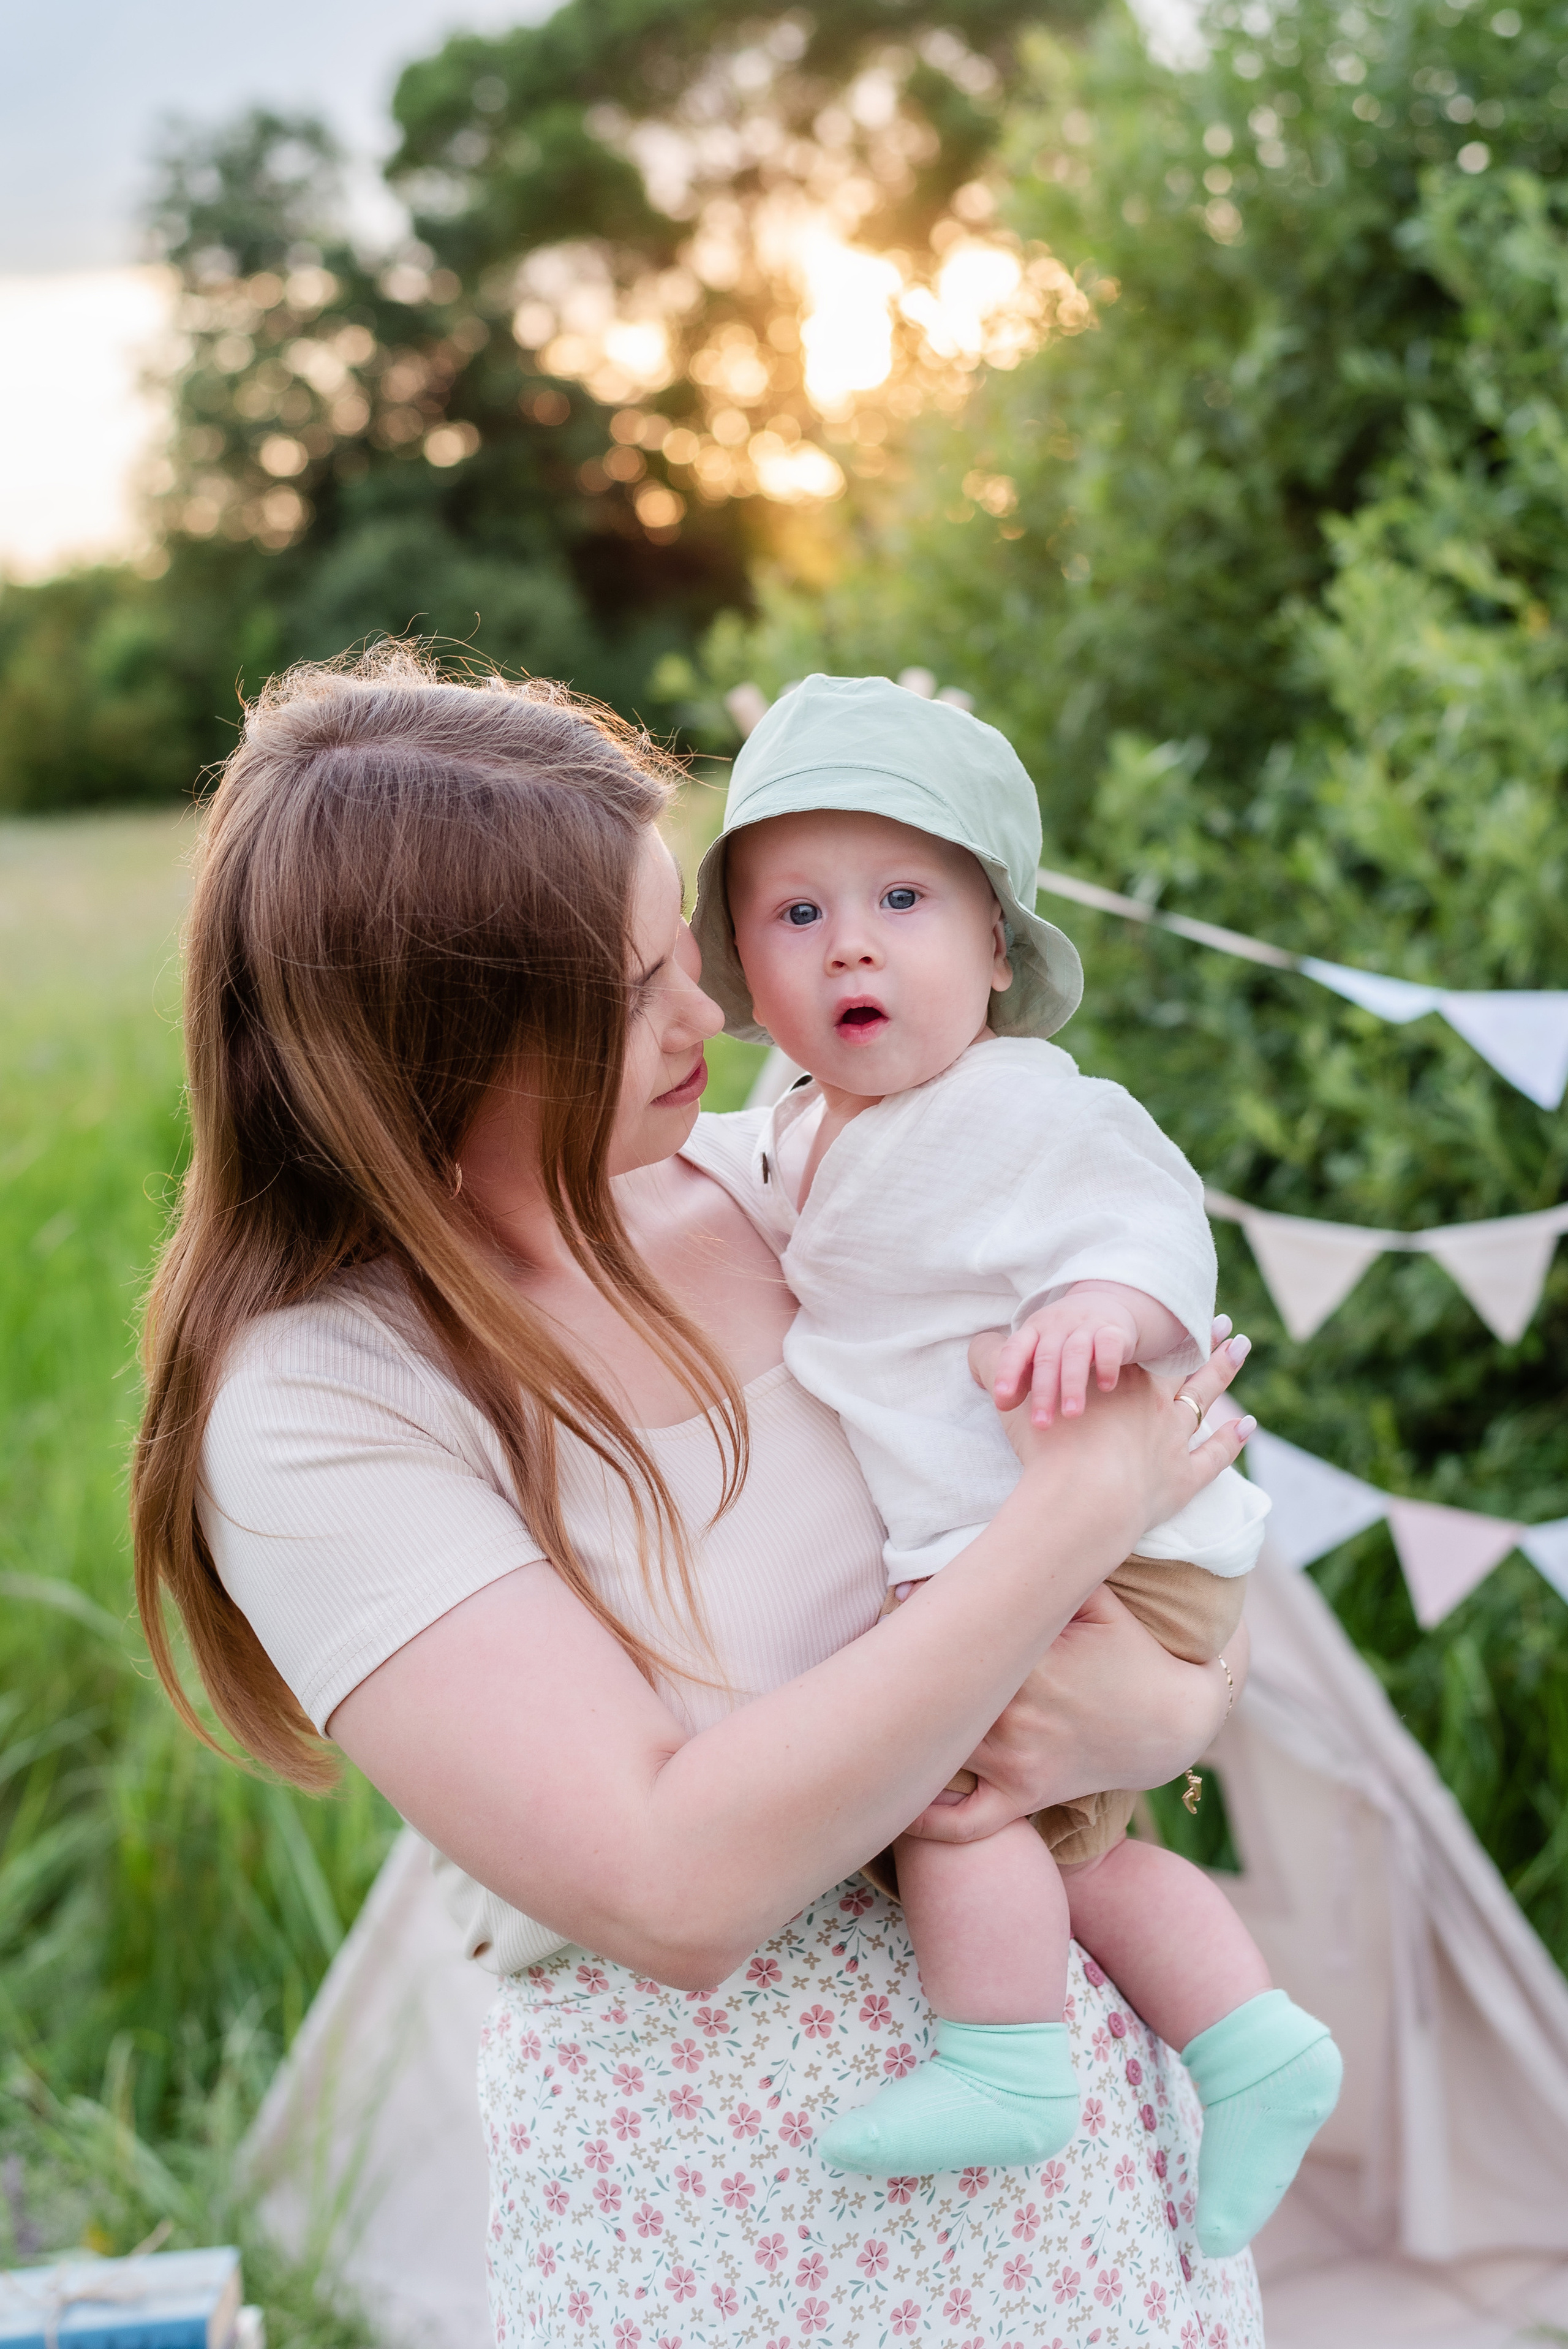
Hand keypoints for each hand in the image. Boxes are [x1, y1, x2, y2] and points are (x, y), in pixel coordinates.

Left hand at [905, 1597, 1249, 1845]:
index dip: (919, 1616)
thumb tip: (999, 1541)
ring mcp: (1016, 1762)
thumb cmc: (1131, 1652)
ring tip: (871, 1704)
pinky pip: (965, 1822)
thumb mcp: (1099, 1599)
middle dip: (902, 1672)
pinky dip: (927, 1819)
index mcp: (1029, 1663)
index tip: (897, 1597)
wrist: (1173, 1722)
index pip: (956, 1638)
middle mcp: (1014, 1716)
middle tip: (875, 1651)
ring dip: (907, 1729)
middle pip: (935, 1693)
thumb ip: (1051, 1570)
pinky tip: (898, 1796)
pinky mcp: (1024, 1796)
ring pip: (939, 1749)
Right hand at [970, 1321, 1254, 1538]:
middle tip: (1224, 1322)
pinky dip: (1232, 1441)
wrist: (1079, 1502)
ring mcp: (1173, 1440)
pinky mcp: (1181, 1480)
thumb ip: (995, 1362)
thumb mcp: (1012, 1396)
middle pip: (1183, 1365)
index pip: (1142, 1347)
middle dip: (1206, 1341)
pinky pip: (1214, 1457)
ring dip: (1224, 1373)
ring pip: (1205, 1400)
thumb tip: (979, 1345)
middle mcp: (1153, 1402)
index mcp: (1117, 1381)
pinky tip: (1247, 1425)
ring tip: (1240, 1348)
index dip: (1161, 1327)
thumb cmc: (1046, 1448)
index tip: (1181, 1307)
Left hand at [988, 1284, 1143, 1425]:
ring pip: (1076, 1353)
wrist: (1105, 1302)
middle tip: (1041, 1424)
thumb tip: (1003, 1405)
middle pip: (1047, 1358)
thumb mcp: (1039, 1349)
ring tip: (1071, 1414)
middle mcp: (1057, 1325)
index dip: (1008, 1372)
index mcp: (1034, 1329)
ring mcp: (1086, 1325)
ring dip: (1072, 1385)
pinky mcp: (1113, 1330)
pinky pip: (1109, 1344)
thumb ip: (1021, 1376)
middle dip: (1043, 1392)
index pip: (1016, 1348)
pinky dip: (1107, 1365)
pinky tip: (1106, 1387)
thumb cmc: (1064, 1336)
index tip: (1002, 1398)